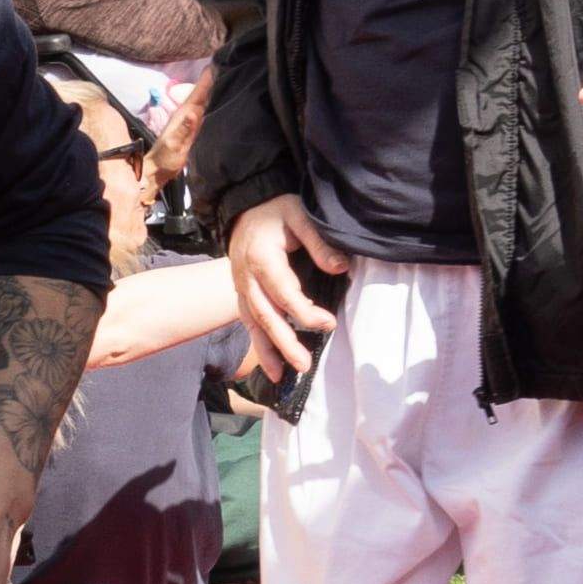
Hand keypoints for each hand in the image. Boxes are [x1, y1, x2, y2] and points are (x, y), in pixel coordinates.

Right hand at [227, 192, 346, 380]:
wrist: (245, 207)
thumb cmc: (276, 210)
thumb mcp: (300, 215)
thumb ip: (319, 243)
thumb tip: (341, 267)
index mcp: (262, 258)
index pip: (284, 292)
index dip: (305, 312)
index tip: (328, 324)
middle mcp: (247, 277)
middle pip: (266, 316)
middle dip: (284, 343)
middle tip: (304, 365)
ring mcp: (241, 287)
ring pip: (253, 324)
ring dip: (267, 351)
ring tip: (282, 376)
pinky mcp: (242, 294)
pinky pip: (249, 323)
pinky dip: (259, 345)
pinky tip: (272, 366)